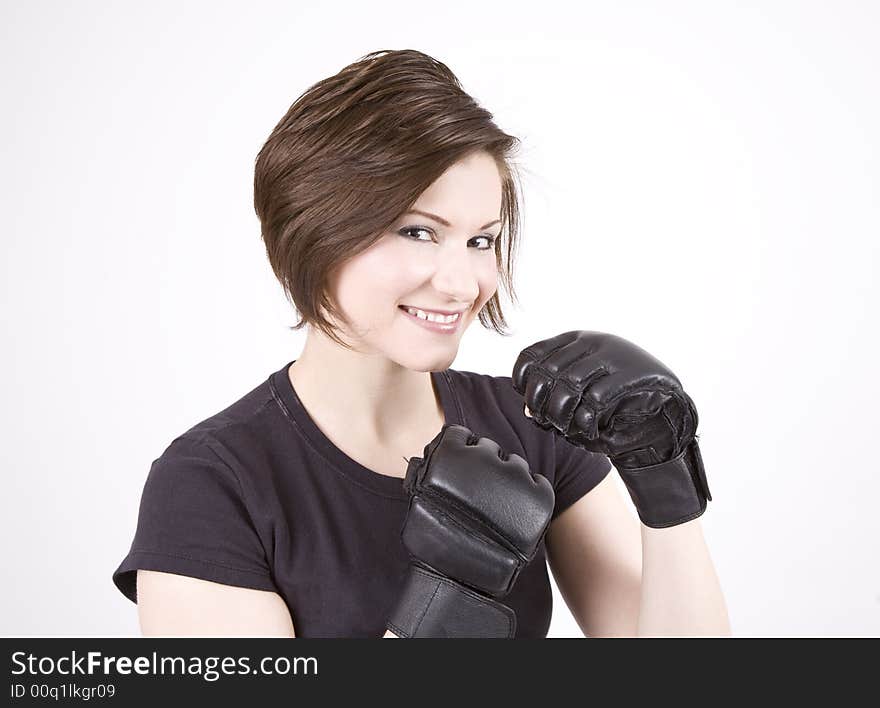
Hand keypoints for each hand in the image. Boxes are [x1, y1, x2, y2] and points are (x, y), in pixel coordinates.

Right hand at [386, 424, 554, 637]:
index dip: (458, 451)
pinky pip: (538, 483)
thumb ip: (428, 471)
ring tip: (497, 509)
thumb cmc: (434, 540)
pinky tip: (517, 510)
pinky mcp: (538, 495)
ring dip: (507, 480)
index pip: (458, 435)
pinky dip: (530, 494)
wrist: (462, 576)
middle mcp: (485, 457)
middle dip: (483, 466)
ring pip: (514, 465)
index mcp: (452, 453)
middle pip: (487, 449)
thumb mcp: (420, 497)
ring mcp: (515, 475)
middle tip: (477, 493)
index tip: (458, 469)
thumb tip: (431, 455)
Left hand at [512, 330, 711, 527]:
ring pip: (568, 386)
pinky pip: (596, 400)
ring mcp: (612, 354)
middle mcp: (590, 341)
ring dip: (562, 417)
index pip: (530, 357)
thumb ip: (551, 398)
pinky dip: (586, 422)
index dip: (523, 385)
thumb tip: (528, 411)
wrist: (659, 410)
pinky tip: (590, 431)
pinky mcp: (631, 373)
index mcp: (572, 340)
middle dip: (542, 406)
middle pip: (546, 373)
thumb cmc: (611, 405)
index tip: (531, 407)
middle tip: (550, 424)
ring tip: (569, 430)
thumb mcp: (577, 395)